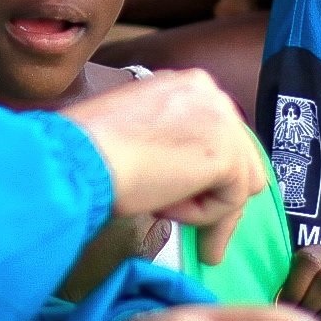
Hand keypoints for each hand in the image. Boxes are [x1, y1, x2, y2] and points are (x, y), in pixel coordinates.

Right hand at [61, 69, 265, 265]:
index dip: (206, 172)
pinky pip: (230, 200)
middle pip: (239, 155)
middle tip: (203, 237)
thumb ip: (170, 138)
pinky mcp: (226, 155)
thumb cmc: (91, 147)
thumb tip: (186, 172)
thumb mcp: (139, 129)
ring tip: (168, 217)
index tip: (189, 200)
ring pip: (239, 181)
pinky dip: (201, 216)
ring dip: (206, 207)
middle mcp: (212, 93)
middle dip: (218, 195)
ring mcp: (223, 121)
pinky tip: (166, 210)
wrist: (81, 156)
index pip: (218, 133)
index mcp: (188, 84)